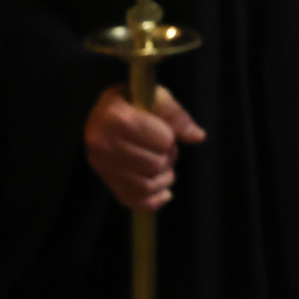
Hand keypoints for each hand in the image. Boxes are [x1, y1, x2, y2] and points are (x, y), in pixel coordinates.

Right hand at [85, 84, 205, 211]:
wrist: (107, 113)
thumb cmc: (134, 101)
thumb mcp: (156, 96)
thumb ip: (176, 115)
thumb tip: (197, 136)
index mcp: (114, 117)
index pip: (161, 141)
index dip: (169, 136)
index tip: (162, 129)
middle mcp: (101, 144)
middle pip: (155, 165)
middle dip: (168, 157)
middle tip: (163, 147)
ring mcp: (101, 166)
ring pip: (147, 187)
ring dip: (164, 177)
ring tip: (162, 163)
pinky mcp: (107, 182)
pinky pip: (136, 202)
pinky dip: (155, 199)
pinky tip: (163, 189)